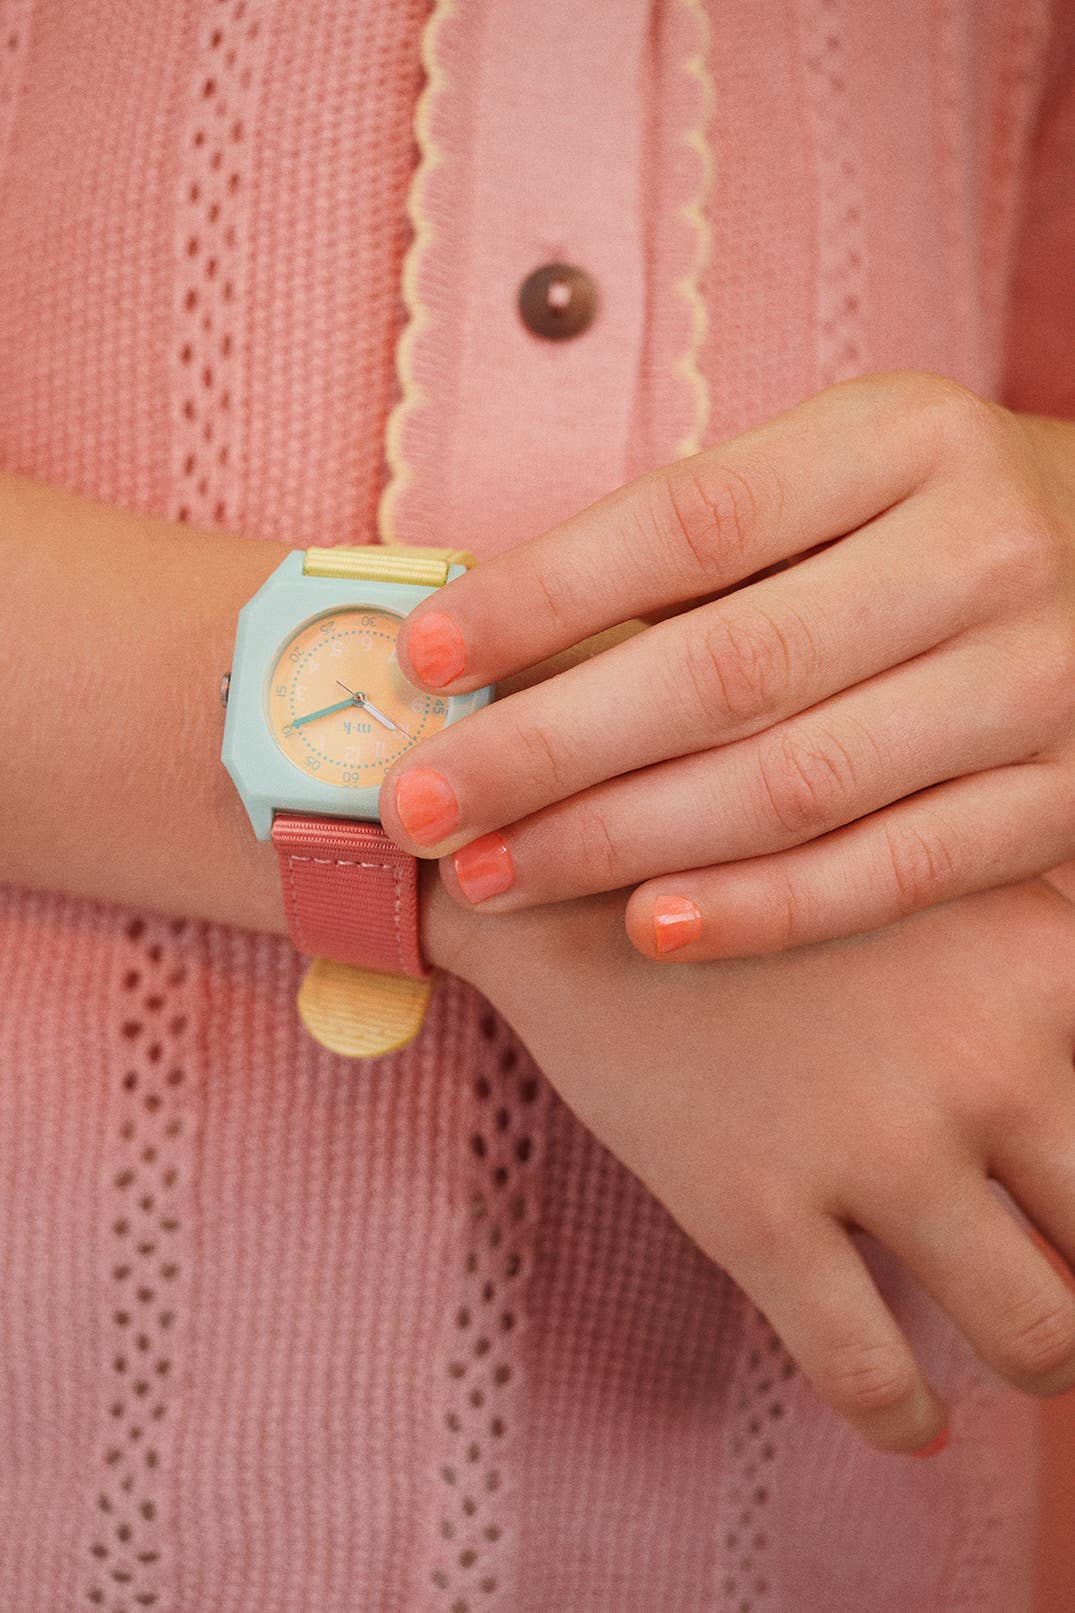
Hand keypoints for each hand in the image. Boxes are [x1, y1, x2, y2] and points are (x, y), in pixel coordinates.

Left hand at [381, 370, 1074, 961]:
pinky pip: (896, 873)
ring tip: (494, 876)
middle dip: (549, 749)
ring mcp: (1039, 682)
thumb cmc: (928, 525)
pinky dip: (767, 910)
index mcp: (902, 438)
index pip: (690, 523)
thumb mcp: (838, 478)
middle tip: (420, 806)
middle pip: (728, 668)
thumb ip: (703, 552)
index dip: (541, 596)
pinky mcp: (1066, 798)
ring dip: (623, 841)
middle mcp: (982, 549)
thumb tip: (494, 648)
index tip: (423, 661)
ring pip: (799, 783)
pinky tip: (650, 929)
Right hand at [427, 862, 1074, 1459]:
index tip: (1069, 1197)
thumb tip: (1060, 1069)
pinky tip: (910, 1419)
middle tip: (1067, 1278)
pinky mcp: (755, 1208)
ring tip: (1024, 1354)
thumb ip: (1028, 956)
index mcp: (1043, 961)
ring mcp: (871, 1141)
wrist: (561, 863)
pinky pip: (872, 1374)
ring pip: (1034, 1334)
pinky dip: (907, 1417)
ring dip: (1043, 1362)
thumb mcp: (920, 856)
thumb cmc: (748, 853)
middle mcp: (985, 1058)